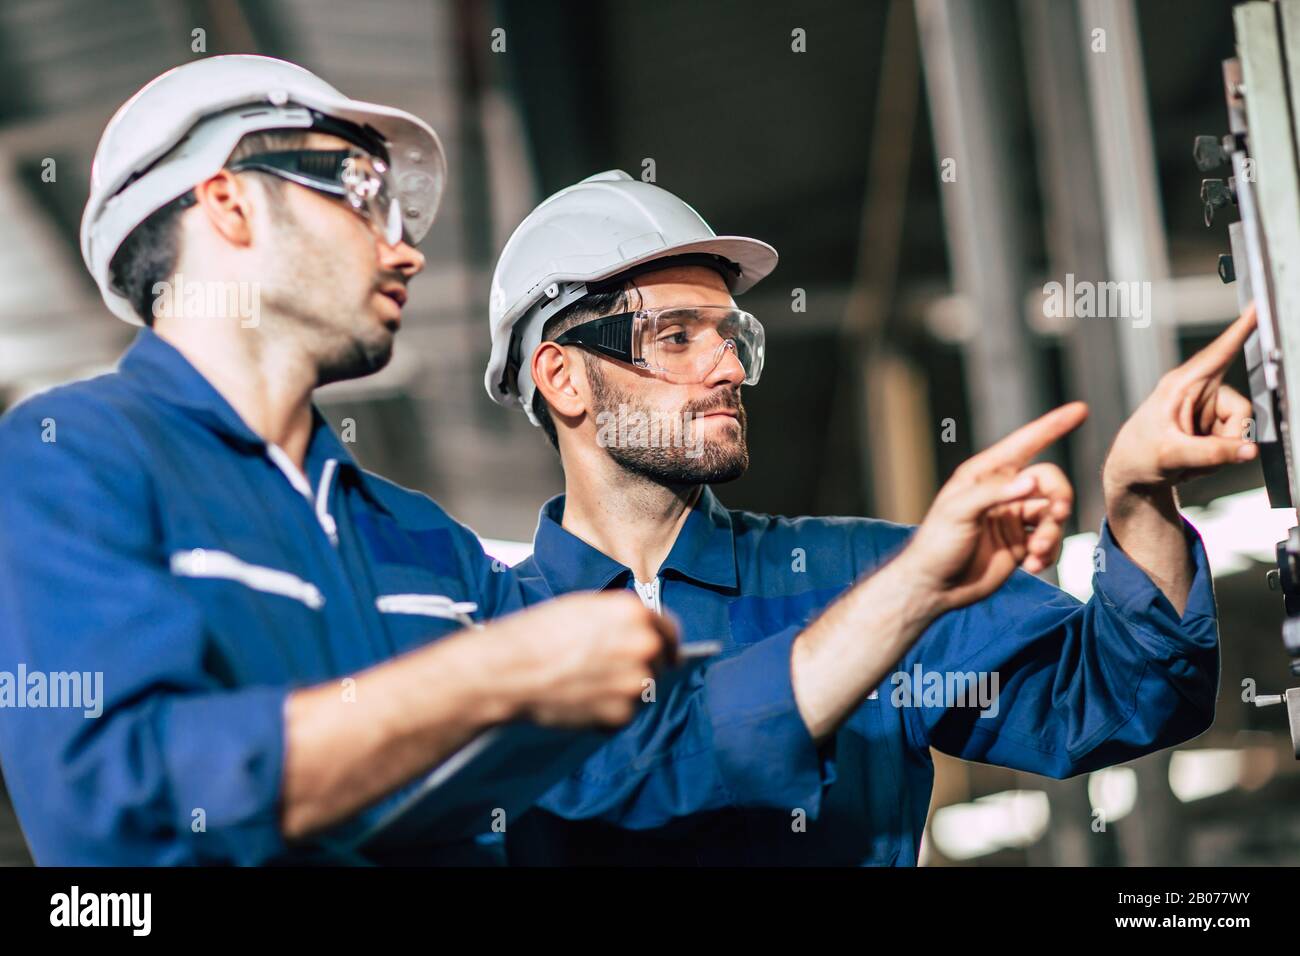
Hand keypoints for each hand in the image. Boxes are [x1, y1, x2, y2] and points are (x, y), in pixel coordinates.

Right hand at [495, 592, 677, 727]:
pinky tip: (580, 702)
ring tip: (586, 686)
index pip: (668, 629)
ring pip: (643, 689)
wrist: (508, 670)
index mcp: (634, 612)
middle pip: (659, 661)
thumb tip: (636, 635)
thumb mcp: (583, 609)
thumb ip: (616, 621)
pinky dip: (607, 713)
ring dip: (623, 691)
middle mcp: (644, 644)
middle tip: (608, 673)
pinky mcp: (623, 713)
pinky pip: (624, 714)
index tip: (663, 652)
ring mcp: (636, 681)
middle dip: (640, 667)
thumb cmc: (535, 635)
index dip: (663, 641)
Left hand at [895, 402, 1088, 613]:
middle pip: (1049, 482)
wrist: (934, 587)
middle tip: (1057, 514)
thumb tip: (1030, 481)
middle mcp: (1003, 493)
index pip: (1024, 444)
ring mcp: (1013, 519)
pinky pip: (1050, 542)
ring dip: (1052, 533)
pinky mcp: (1020, 545)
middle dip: (1059, 497)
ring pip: (1054, 515)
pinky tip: (1031, 566)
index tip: (1080, 409)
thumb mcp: (958, 511)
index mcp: (985, 475)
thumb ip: (994, 493)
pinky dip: (1048, 553)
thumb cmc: (937, 543)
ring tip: (1034, 552)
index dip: (1052, 427)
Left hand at [1104, 303, 1257, 492]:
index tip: (1258, 307)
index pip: (1218, 353)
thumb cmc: (1138, 456)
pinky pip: (1234, 441)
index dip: (1241, 330)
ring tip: (1190, 458)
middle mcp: (1197, 392)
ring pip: (1240, 429)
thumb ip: (1212, 453)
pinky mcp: (1211, 425)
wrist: (1131, 475)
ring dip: (1220, 451)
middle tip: (1199, 457)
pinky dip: (1219, 456)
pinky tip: (1194, 460)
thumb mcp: (1171, 455)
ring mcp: (1207, 409)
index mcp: (1181, 385)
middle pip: (1241, 410)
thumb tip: (1249, 450)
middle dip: (1228, 439)